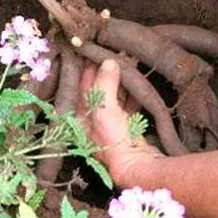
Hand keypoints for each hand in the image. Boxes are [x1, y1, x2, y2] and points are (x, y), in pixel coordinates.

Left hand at [77, 59, 163, 186]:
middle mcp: (92, 122)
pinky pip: (127, 104)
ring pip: (113, 96)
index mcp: (80, 118)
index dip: (87, 69)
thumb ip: (104, 83)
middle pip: (97, 91)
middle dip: (105, 72)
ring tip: (127, 63)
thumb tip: (109, 62)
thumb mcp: (104, 109)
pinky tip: (137, 82)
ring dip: (120, 81)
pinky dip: (131, 93)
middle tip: (113, 54)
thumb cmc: (114, 140)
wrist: (137, 166)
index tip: (95, 51)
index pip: (81, 87)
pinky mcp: (127, 129)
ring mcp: (110, 126)